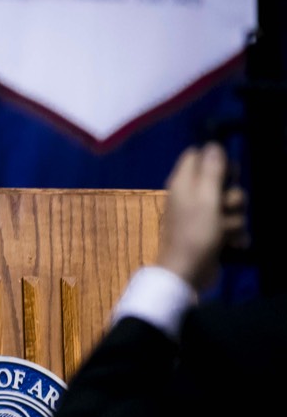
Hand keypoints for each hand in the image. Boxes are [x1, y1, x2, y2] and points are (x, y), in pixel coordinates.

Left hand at [159, 142, 245, 291]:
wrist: (188, 272)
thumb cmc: (195, 232)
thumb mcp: (206, 197)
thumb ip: (211, 170)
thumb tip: (212, 144)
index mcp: (184, 182)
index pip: (198, 155)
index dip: (216, 160)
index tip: (228, 172)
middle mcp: (191, 195)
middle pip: (222, 182)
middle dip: (231, 197)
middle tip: (225, 207)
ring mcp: (202, 215)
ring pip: (231, 206)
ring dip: (233, 220)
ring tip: (223, 232)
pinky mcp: (212, 232)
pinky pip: (232, 225)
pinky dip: (233, 235)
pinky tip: (229, 244)